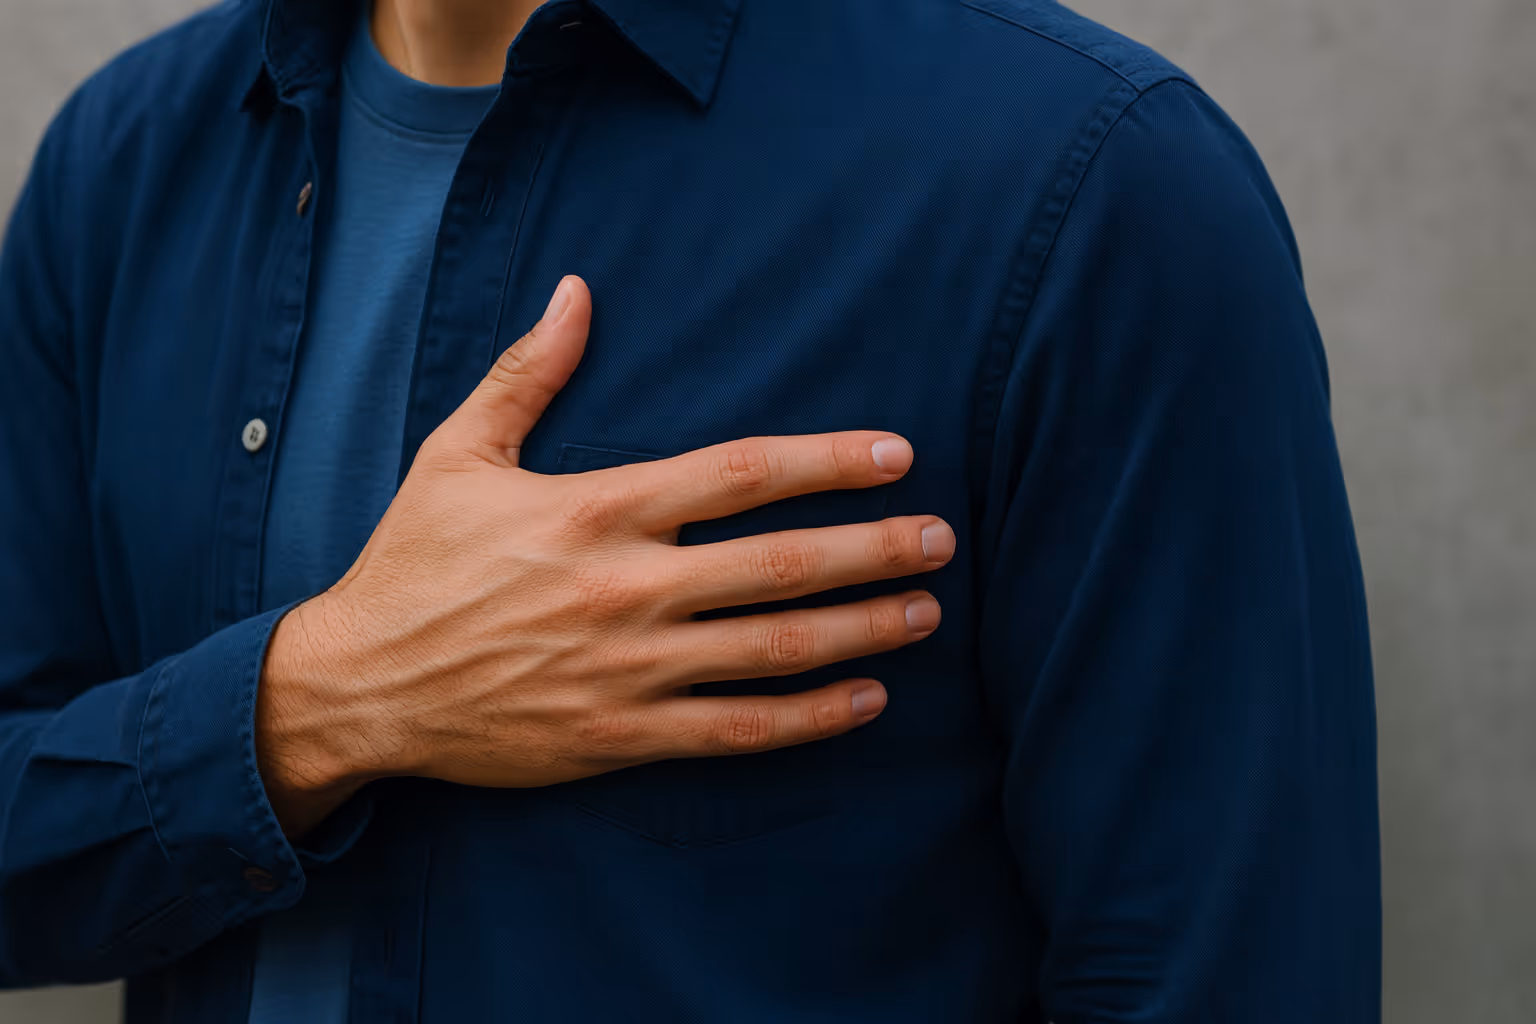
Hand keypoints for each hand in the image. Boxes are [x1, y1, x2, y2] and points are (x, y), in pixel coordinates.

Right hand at [256, 276, 952, 835]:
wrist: (360, 684)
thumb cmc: (414, 561)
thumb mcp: (459, 452)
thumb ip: (529, 372)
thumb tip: (577, 288)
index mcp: (596, 509)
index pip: (740, 474)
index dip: (828, 460)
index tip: (897, 454)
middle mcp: (624, 587)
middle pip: (779, 563)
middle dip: (873, 549)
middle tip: (941, 539)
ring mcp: (628, 668)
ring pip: (773, 650)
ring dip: (861, 630)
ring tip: (924, 613)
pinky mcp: (620, 736)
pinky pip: (735, 731)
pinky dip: (808, 719)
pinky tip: (865, 700)